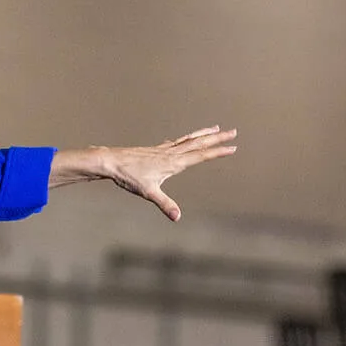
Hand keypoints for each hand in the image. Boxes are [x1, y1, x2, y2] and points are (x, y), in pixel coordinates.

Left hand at [84, 127, 237, 220]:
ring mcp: (164, 150)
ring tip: (215, 128)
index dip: (218, 152)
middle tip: (233, 131)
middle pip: (199, 143)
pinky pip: (177, 141)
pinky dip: (186, 138)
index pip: (201, 155)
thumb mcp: (149, 193)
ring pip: (189, 139)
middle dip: (217, 138)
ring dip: (203, 134)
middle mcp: (171, 153)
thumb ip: (165, 205)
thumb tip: (177, 217)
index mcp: (174, 163)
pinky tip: (184, 139)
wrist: (111, 161)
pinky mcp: (156, 150)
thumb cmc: (129, 176)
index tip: (233, 147)